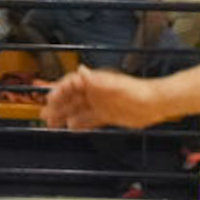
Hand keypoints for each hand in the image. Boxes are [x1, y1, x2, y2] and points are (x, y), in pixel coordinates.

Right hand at [45, 66, 160, 129]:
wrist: (155, 104)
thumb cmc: (138, 92)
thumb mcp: (114, 86)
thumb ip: (96, 81)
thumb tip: (81, 70)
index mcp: (96, 83)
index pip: (72, 84)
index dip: (59, 91)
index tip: (49, 98)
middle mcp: (96, 93)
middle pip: (71, 98)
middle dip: (57, 106)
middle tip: (44, 115)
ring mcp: (102, 104)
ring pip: (78, 110)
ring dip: (65, 116)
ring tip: (52, 124)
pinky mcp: (108, 116)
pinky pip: (90, 120)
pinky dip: (80, 124)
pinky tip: (72, 129)